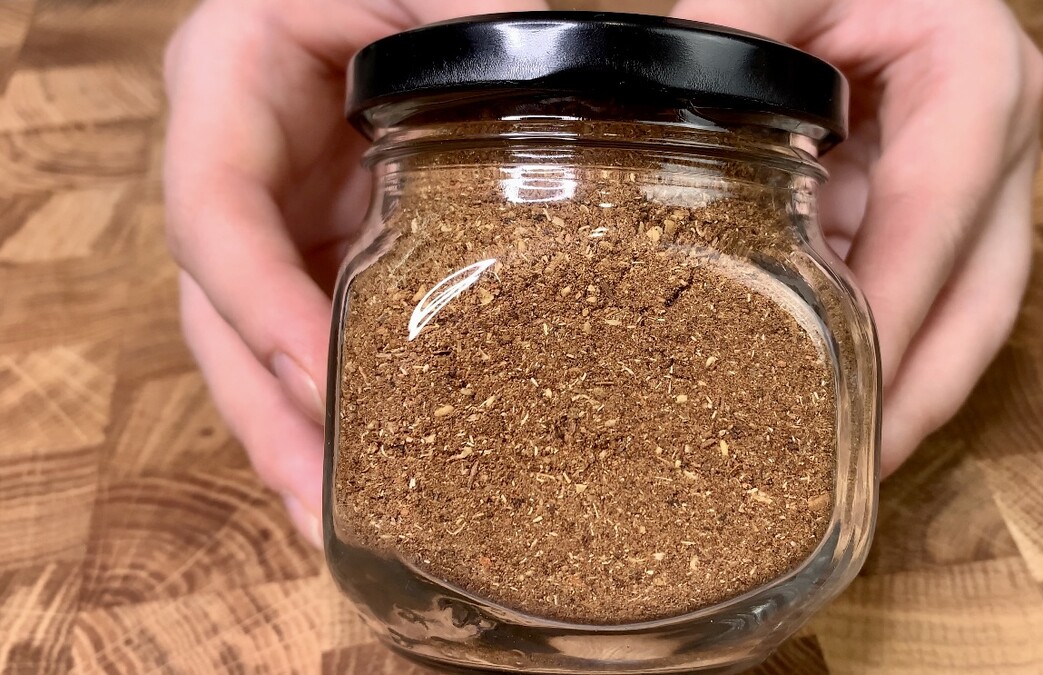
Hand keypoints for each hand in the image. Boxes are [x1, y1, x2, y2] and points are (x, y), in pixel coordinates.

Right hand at [163, 0, 547, 546]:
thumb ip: (469, 20)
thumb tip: (571, 81)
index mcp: (229, 83)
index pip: (216, 210)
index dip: (259, 303)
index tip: (322, 379)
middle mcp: (238, 166)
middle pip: (222, 311)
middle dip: (271, 415)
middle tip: (324, 508)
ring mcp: (278, 216)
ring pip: (260, 344)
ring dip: (298, 436)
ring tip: (347, 528)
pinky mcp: (323, 248)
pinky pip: (317, 334)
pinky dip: (340, 404)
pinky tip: (378, 467)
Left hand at [674, 0, 1042, 475]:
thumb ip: (734, 34)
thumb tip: (646, 111)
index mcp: (978, 83)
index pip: (931, 221)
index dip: (891, 319)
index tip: (846, 402)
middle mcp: (1001, 142)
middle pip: (977, 301)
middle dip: (917, 396)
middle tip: (850, 476)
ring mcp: (979, 179)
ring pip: (963, 311)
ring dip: (901, 387)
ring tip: (833, 459)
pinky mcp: (940, 201)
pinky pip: (918, 286)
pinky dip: (872, 339)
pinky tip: (817, 383)